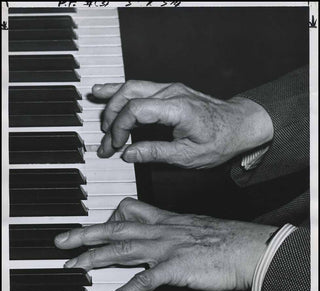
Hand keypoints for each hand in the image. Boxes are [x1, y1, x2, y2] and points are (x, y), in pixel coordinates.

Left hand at [54, 198, 276, 290]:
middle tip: (62, 240)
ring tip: (72, 268)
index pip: (129, 210)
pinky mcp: (174, 268)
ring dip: (93, 259)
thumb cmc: (226, 239)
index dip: (110, 217)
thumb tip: (166, 238)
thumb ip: (176, 231)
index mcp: (166, 220)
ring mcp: (165, 248)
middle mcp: (161, 231)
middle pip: (115, 228)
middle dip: (86, 233)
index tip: (98, 225)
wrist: (248, 247)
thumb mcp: (195, 227)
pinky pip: (142, 282)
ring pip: (121, 249)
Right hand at [92, 80, 272, 168]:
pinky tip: (106, 91)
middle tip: (105, 141)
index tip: (116, 145)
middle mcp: (172, 93)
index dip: (120, 127)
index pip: (136, 110)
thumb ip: (156, 153)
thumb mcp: (188, 156)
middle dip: (111, 117)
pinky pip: (140, 87)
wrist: (239, 125)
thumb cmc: (220, 140)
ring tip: (94, 106)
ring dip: (112, 101)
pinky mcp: (170, 91)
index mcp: (178, 108)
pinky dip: (121, 91)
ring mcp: (170, 89)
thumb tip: (128, 154)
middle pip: (129, 95)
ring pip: (132, 87)